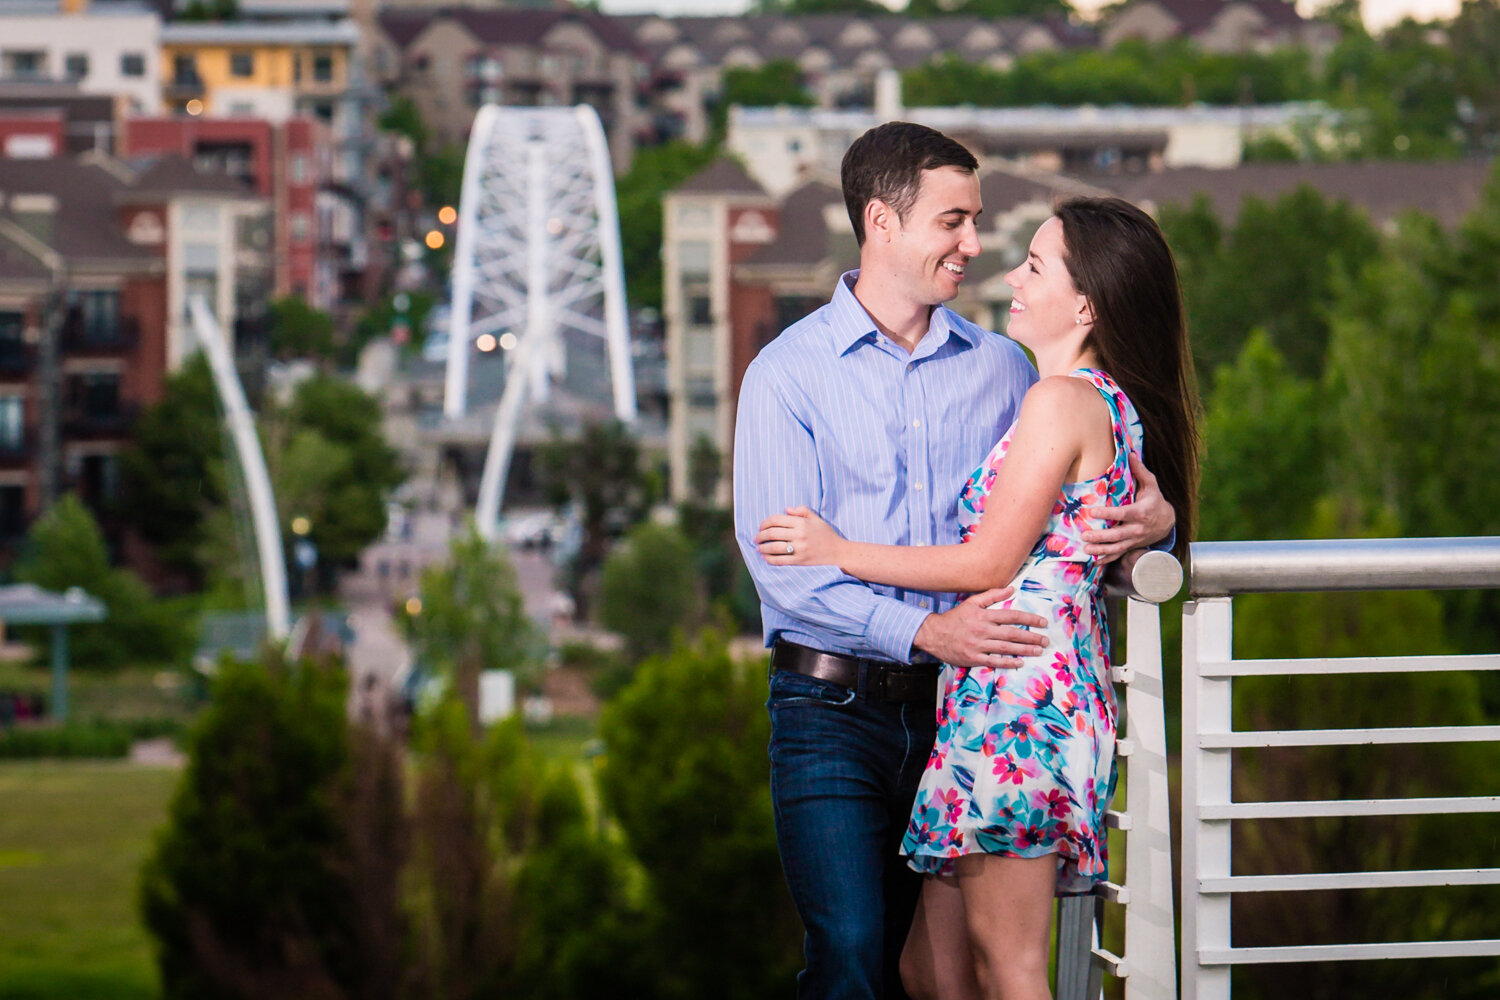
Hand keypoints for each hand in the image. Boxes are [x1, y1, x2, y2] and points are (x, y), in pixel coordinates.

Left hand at [755, 506, 842, 565]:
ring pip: (773, 547)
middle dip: (760, 535)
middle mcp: (799, 535)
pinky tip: (765, 557)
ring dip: (762, 547)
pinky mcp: (799, 561)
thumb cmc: (827, 535)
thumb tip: (786, 509)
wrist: (839, 553)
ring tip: (758, 547)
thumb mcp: (817, 519)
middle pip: (772, 533)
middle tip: (756, 538)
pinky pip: (780, 560)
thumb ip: (802, 511)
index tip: (761, 527)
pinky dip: (769, 559)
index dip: (764, 523)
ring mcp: (799, 548)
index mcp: (802, 523)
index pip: (776, 519)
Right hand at [912, 588, 1047, 668]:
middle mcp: (983, 630)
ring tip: (1039, 650)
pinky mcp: (973, 658)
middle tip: (1046, 640)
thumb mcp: (972, 602)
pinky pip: (994, 661)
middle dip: (1032, 637)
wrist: (934, 634)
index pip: (1012, 616)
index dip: (1029, 619)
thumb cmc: (955, 618)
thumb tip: (1011, 589)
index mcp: (984, 615)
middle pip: (1012, 633)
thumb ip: (992, 595)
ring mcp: (978, 645)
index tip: (1043, 622)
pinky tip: (1020, 662)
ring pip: (1006, 647)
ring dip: (1025, 649)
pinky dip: (1008, 662)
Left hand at [1081, 453, 1174, 561]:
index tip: (1093, 512)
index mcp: (1142, 512)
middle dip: (1101, 536)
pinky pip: (1119, 555)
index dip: (1108, 513)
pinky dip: (1107, 559)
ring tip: (1086, 549)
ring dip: (1101, 550)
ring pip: (1117, 547)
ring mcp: (1135, 540)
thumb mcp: (1151, 485)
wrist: (1167, 522)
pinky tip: (1094, 561)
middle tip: (1084, 535)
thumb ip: (1140, 471)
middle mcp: (1138, 528)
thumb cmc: (1155, 500)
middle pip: (1118, 535)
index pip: (1123, 513)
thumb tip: (1130, 453)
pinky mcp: (1132, 546)